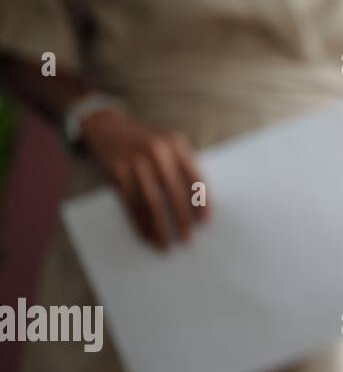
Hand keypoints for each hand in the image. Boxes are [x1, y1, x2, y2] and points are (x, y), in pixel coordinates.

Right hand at [80, 106, 207, 248]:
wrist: (106, 125)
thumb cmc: (146, 140)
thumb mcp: (169, 143)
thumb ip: (183, 164)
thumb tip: (200, 201)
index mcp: (176, 144)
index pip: (194, 177)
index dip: (202, 201)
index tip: (206, 221)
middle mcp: (157, 151)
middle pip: (174, 193)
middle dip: (182, 219)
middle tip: (188, 240)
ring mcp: (135, 162)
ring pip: (151, 202)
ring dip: (160, 227)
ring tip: (167, 245)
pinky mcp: (117, 172)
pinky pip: (131, 204)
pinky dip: (140, 223)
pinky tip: (146, 236)